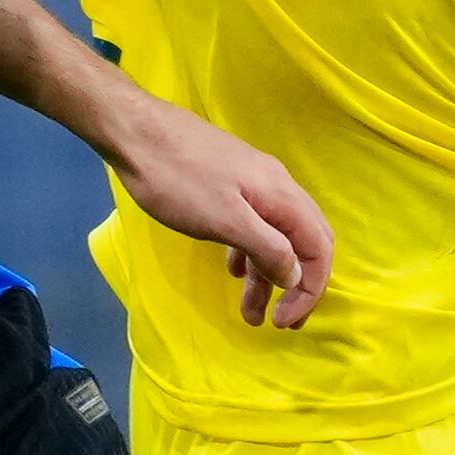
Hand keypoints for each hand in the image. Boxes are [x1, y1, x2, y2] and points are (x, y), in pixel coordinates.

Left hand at [105, 96, 330, 328]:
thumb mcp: (225, 220)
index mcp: (282, 196)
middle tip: (282, 321)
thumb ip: (267, 248)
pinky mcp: (230, 184)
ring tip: (250, 312)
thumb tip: (296, 276)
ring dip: (267, 276)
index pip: (318, 249)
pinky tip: (233, 270)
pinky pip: (253, 226)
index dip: (311, 289)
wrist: (136, 132)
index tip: (286, 322)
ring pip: (274, 237)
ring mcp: (253, 184)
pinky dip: (250, 254)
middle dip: (298, 286)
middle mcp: (277, 188)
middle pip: (305, 243)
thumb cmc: (177, 179)